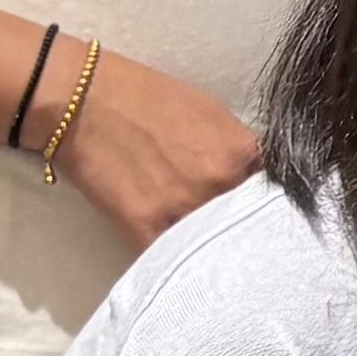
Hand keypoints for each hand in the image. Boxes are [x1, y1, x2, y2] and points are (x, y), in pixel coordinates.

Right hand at [60, 54, 259, 252]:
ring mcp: (184, 209)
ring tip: (196, 238)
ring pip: (210, 243)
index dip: (261, 205)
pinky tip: (170, 248)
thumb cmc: (147, 98)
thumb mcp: (212, 113)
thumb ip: (239, 151)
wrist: (85, 101)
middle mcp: (219, 184)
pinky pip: (173, 256)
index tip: (256, 212)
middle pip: (243, 222)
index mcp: (240, 153)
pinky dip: (174, 257)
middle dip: (237, 226)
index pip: (271, 195)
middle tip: (224, 226)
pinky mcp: (148, 230)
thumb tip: (258, 180)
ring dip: (206, 245)